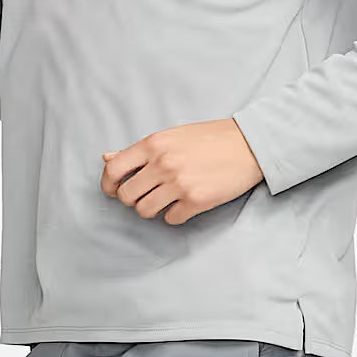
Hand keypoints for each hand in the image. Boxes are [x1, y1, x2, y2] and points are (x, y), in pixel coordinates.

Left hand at [101, 119, 264, 224]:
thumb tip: (106, 158)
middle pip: (126, 196)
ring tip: (165, 200)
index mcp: (153, 144)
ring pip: (144, 211)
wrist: (249, 144)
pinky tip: (184, 204)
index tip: (115, 190)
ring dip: (152, 209)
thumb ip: (139, 151)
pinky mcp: (196, 200)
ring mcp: (179, 183)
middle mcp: (162, 163)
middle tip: (146, 195)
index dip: (109, 185)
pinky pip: (170, 219)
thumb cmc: (210, 138)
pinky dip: (174, 215)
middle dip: (132, 199)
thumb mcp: (171, 136)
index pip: (114, 170)